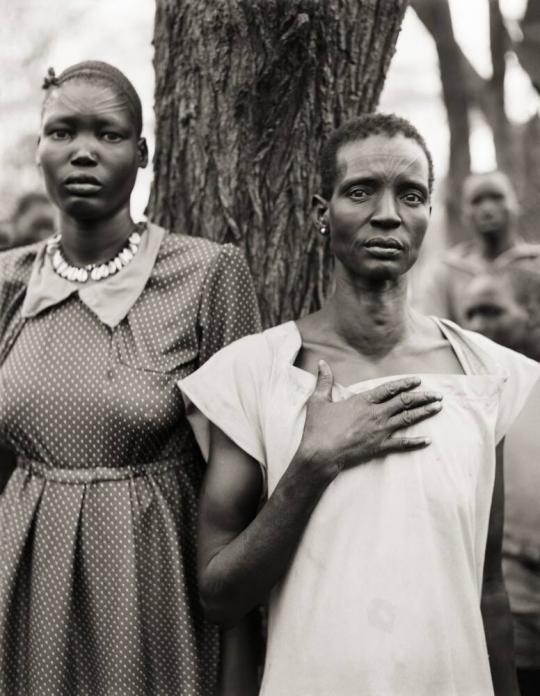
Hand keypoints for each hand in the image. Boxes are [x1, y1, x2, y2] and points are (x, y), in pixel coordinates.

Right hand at [295, 360, 442, 480]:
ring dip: (424, 413)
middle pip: (404, 402)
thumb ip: (324, 381)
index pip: (389, 389)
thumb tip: (322, 363)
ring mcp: (379, 431)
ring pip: (407, 419)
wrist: (320, 454)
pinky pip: (402, 443)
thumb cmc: (318, 428)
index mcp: (363, 401)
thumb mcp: (319, 401)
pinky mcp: (379, 447)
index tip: (418, 380)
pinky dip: (416, 442)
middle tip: (437, 395)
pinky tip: (428, 440)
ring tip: (438, 408)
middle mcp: (375, 414)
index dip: (404, 384)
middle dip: (422, 397)